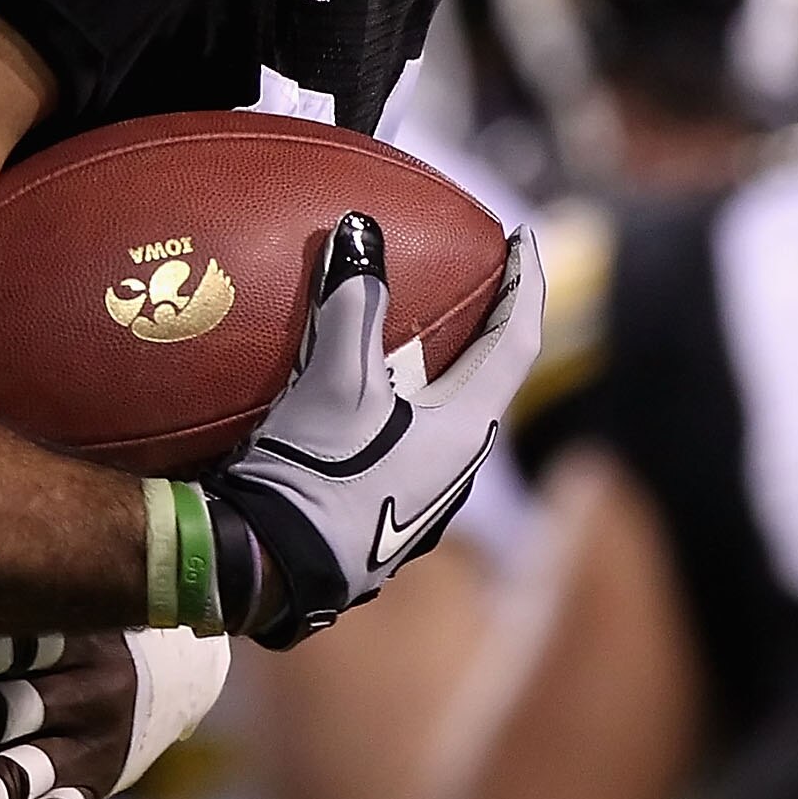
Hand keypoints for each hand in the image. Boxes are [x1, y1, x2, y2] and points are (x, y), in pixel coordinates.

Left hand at [0, 627, 229, 798]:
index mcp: (65, 638)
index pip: (15, 643)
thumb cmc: (88, 630)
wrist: (184, 669)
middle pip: (2, 710)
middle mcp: (76, 690)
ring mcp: (87, 741)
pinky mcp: (95, 782)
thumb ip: (13, 604)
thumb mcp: (67, 606)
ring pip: (24, 771)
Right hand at [209, 214, 541, 647]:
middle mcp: (457, 469)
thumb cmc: (319, 474)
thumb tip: (361, 228)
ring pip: (444, 416)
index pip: (517, 343)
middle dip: (484, 328)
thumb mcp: (335, 383)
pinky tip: (359, 398)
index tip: (525, 239)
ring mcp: (420, 498)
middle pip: (485, 381)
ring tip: (416, 334)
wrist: (272, 570)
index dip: (525, 285)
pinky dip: (397, 402)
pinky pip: (405, 440)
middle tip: (476, 280)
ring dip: (439, 370)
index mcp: (466, 433)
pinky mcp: (380, 512)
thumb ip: (353, 304)